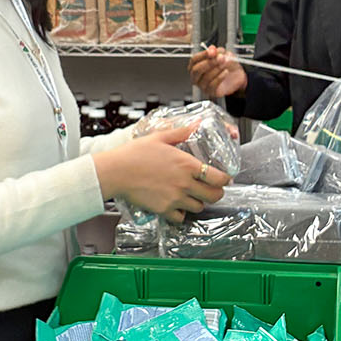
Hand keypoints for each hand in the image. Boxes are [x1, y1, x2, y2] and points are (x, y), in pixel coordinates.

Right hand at [94, 124, 229, 223]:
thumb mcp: (160, 137)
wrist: (116, 171)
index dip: (225, 180)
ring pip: (199, 207)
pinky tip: (177, 205)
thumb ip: (181, 132)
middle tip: (212, 189)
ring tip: (192, 195)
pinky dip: (181, 213)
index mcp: (187, 165)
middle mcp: (185, 183)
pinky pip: (181, 217)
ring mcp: (175, 198)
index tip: (224, 179)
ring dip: (199, 202)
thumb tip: (196, 123)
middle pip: (214, 196)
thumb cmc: (135, 153)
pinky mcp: (164, 209)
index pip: (218, 178)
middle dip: (216, 193)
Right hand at [189, 46, 247, 98]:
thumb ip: (218, 51)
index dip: (202, 55)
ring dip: (217, 69)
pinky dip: (220, 77)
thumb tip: (212, 49)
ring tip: (225, 64)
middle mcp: (196, 76)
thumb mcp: (224, 54)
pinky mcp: (210, 91)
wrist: (236, 76)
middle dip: (209, 63)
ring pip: (205, 78)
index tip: (212, 51)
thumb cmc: (226, 65)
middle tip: (220, 58)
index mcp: (196, 64)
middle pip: (197, 70)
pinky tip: (225, 72)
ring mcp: (202, 85)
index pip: (194, 60)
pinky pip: (212, 85)